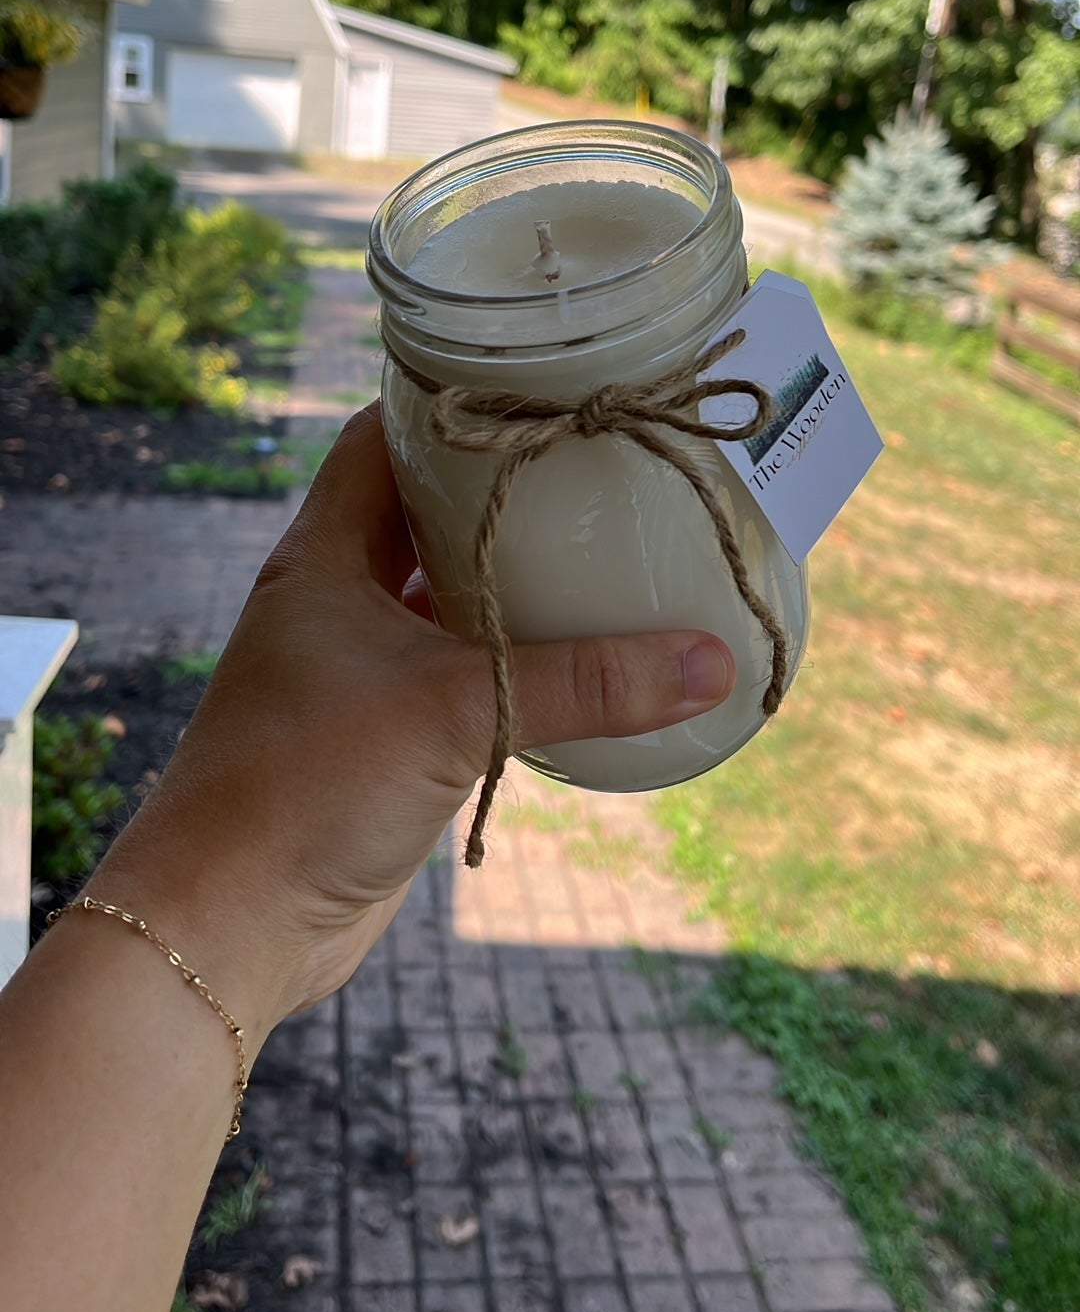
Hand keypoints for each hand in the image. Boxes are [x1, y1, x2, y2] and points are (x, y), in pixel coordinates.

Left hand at [95, 405, 735, 1048]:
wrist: (226, 927)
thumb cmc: (305, 790)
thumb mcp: (454, 714)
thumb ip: (584, 685)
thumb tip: (712, 659)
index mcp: (324, 557)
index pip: (382, 437)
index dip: (449, 402)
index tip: (537, 385)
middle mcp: (335, 599)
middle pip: (425, 513)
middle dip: (502, 492)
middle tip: (595, 468)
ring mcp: (356, 670)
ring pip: (445, 599)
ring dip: (511, 582)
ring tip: (604, 550)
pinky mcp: (382, 737)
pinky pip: (460, 675)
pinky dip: (513, 663)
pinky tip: (578, 661)